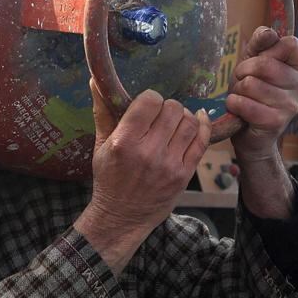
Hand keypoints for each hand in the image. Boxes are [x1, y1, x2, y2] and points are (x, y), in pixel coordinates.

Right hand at [74, 83, 212, 274]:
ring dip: (184, 116)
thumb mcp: (100, 146)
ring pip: (189, 122)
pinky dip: (202, 125)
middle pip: (172, 109)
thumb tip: (96, 81)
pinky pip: (202, 141)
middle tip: (160, 116)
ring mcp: (169, 164)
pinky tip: (198, 120)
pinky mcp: (184, 174)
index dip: (149, 98)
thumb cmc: (108, 178)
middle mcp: (148, 152)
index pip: (149, 102)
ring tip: (175, 121)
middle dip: (167, 107)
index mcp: (124, 142)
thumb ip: (103, 112)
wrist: (122, 217)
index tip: (146, 105)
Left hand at [227, 27, 297, 162]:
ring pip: (252, 84)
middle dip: (244, 71)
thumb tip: (268, 32)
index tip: (259, 59)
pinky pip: (245, 103)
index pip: (290, 44)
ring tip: (243, 96)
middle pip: (266, 64)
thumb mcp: (255, 60)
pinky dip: (234, 104)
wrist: (251, 132)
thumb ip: (261, 42)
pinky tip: (239, 108)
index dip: (267, 50)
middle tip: (243, 80)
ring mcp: (292, 106)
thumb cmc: (254, 91)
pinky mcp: (276, 122)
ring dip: (238, 89)